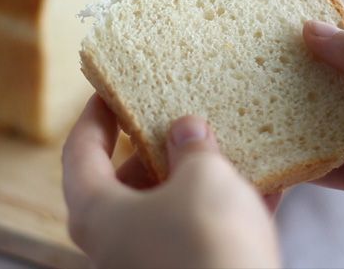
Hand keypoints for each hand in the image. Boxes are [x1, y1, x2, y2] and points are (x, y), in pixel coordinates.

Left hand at [62, 95, 279, 268]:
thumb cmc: (208, 244)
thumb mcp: (202, 177)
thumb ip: (192, 146)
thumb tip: (187, 129)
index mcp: (98, 211)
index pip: (80, 150)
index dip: (94, 115)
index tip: (107, 91)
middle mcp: (115, 241)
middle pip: (126, 179)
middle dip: (158, 147)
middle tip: (182, 118)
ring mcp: (149, 261)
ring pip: (169, 204)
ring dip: (198, 176)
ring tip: (227, 146)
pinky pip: (199, 230)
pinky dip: (224, 207)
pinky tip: (262, 186)